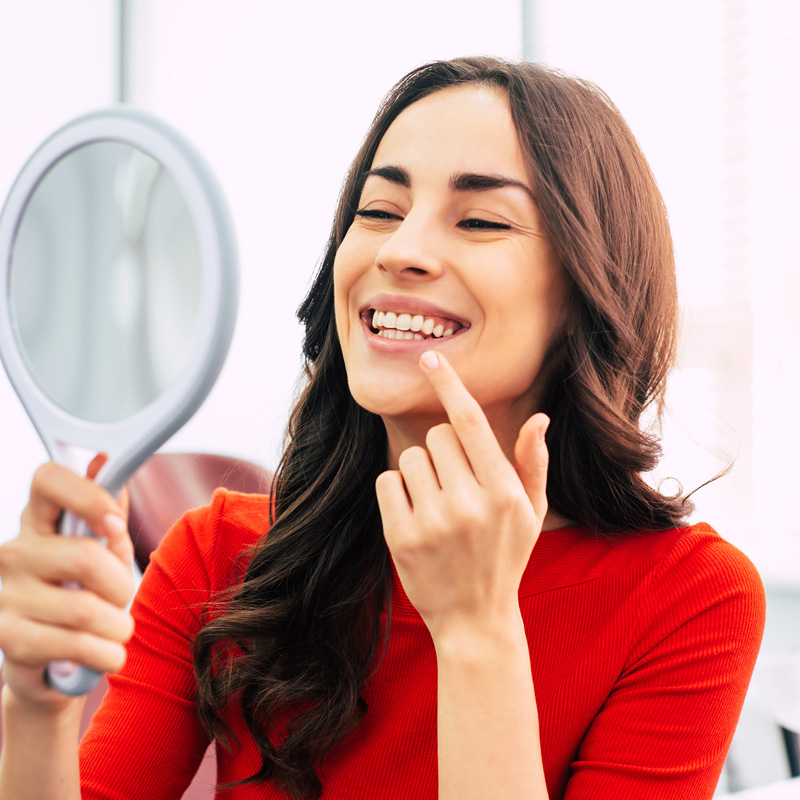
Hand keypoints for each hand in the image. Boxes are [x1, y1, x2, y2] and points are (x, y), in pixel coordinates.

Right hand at [0, 456, 134, 709]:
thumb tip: (102, 460)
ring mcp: (6, 594)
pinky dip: (106, 653)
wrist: (53, 663)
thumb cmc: (85, 596)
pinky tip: (108, 654)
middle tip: (121, 599)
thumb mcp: (103, 551)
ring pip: (86, 609)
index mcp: (39, 522)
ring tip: (117, 632)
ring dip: (118, 627)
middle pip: (85, 556)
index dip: (88, 496)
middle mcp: (14, 552)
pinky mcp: (7, 638)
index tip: (114, 524)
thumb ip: (108, 513)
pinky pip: (75, 644)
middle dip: (121, 585)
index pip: (48, 479)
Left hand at [375, 351, 549, 643]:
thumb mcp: (531, 512)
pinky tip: (416, 518)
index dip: (449, 385)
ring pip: (410, 458)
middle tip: (455, 486)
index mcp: (504, 491)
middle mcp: (469, 503)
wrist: (474, 619)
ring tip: (437, 505)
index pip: (471, 423)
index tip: (430, 359)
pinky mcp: (401, 537)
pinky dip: (397, 492)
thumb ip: (533, 463)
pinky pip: (388, 482)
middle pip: (437, 436)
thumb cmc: (505, 556)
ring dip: (420, 473)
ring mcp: (432, 521)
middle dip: (444, 452)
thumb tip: (539, 418)